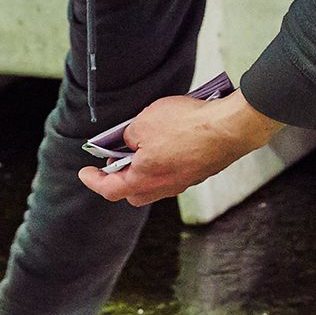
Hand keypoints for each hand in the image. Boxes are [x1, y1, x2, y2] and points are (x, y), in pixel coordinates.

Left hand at [78, 89, 281, 207]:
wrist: (230, 128)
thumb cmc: (187, 125)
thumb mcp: (144, 122)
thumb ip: (130, 135)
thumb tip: (131, 140)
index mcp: (143, 179)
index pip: (110, 189)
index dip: (93, 181)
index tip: (85, 173)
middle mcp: (164, 187)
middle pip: (134, 192)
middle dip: (121, 179)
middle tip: (114, 161)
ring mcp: (184, 182)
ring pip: (156, 183)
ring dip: (145, 168)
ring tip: (141, 146)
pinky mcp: (200, 172)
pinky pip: (175, 172)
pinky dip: (164, 162)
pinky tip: (167, 143)